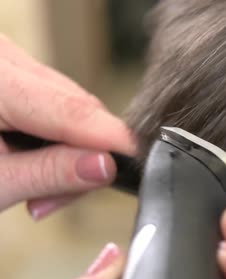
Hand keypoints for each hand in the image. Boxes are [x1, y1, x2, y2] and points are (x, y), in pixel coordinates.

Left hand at [0, 35, 135, 214]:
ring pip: (68, 102)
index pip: (73, 109)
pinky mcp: (9, 68)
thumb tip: (103, 167)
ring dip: (68, 147)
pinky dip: (52, 132)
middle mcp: (2, 57)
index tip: (136, 163)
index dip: (111, 139)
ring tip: (37, 189)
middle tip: (55, 199)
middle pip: (75, 105)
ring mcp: (6, 58)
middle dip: (83, 154)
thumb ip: (48, 173)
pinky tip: (31, 158)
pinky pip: (51, 97)